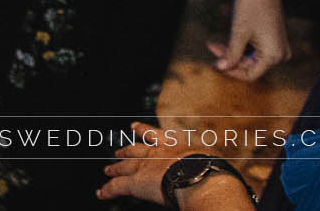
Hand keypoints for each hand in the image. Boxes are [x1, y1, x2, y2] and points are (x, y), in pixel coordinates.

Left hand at [98, 122, 223, 203]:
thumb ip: (206, 165)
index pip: (156, 135)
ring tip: (107, 170)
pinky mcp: (136, 182)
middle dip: (126, 151)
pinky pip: (117, 186)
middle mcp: (157, 153)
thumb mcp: (211, 162)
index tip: (134, 126)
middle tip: (117, 150)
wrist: (201, 177)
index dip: (144, 130)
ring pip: (124, 166)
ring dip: (115, 168)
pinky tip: (101, 193)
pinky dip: (107, 190)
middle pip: (136, 150)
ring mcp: (145, 166)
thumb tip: (218, 177)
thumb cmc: (213, 172)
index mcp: (176, 146)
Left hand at [211, 0, 288, 79]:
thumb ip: (231, 53)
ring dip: (232, 52)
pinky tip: (224, 41)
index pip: (250, 74)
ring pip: (250, 57)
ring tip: (214, 44)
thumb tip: (221, 68)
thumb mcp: (239, 33)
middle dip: (229, 58)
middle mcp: (280, 55)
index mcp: (274, 56)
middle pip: (250, 66)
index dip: (232, 71)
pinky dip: (240, 46)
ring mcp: (278, 47)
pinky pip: (255, 50)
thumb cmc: (251, 7)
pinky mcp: (273, 40)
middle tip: (211, 47)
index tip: (215, 64)